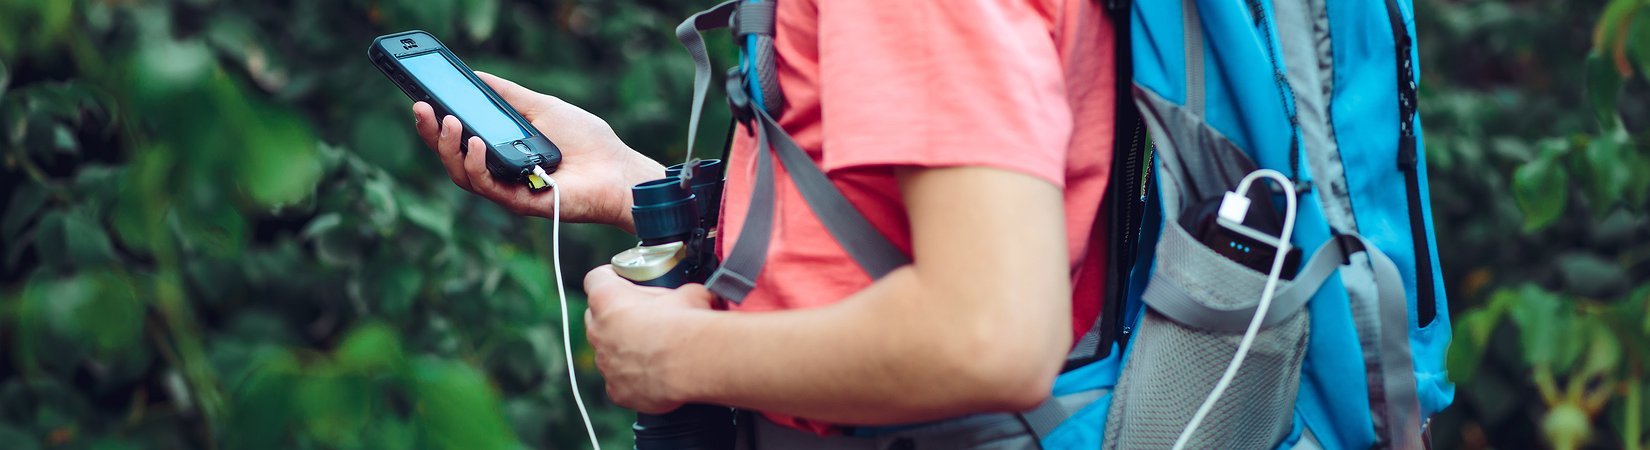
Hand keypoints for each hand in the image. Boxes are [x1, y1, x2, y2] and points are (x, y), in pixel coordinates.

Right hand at [413, 72, 663, 230]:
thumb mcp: (543, 107)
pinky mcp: (519, 201)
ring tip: (449, 122)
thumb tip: (477, 76)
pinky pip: (487, 186)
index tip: (422, 99)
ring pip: (463, 175)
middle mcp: (500, 171)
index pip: (460, 138)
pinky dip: (476, 165)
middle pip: (453, 158)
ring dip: (450, 148)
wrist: (618, 170)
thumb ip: (509, 96)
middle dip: (432, 133)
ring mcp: (508, 188)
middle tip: (421, 108)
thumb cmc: (587, 141)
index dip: (437, 122)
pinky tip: (476, 143)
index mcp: (502, 149)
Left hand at [582, 265, 716, 413]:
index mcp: (607, 299)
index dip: (610, 277)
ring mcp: (604, 363)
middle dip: (615, 316)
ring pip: (608, 352)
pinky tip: (656, 375)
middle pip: (596, 316)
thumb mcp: (688, 293)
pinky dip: (634, 378)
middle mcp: (598, 330)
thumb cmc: (686, 323)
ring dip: (625, 349)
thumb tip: (694, 296)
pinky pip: (620, 382)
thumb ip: (679, 292)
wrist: (694, 362)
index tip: (622, 279)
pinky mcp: (616, 390)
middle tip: (642, 317)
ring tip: (655, 350)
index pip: (596, 279)